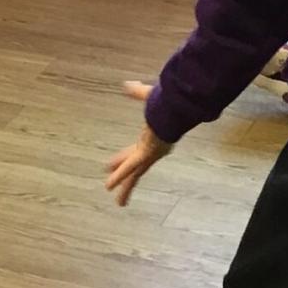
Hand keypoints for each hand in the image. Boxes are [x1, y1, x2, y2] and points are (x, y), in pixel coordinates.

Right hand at [104, 80, 174, 206]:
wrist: (177, 109)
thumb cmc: (166, 104)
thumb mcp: (148, 97)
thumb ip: (138, 92)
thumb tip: (127, 84)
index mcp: (150, 138)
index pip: (135, 150)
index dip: (125, 156)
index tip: (117, 162)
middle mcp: (149, 149)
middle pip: (134, 167)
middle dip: (124, 175)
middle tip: (113, 184)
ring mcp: (148, 154)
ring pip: (133, 174)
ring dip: (125, 187)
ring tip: (119, 203)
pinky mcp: (145, 155)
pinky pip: (129, 170)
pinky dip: (119, 178)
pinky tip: (110, 188)